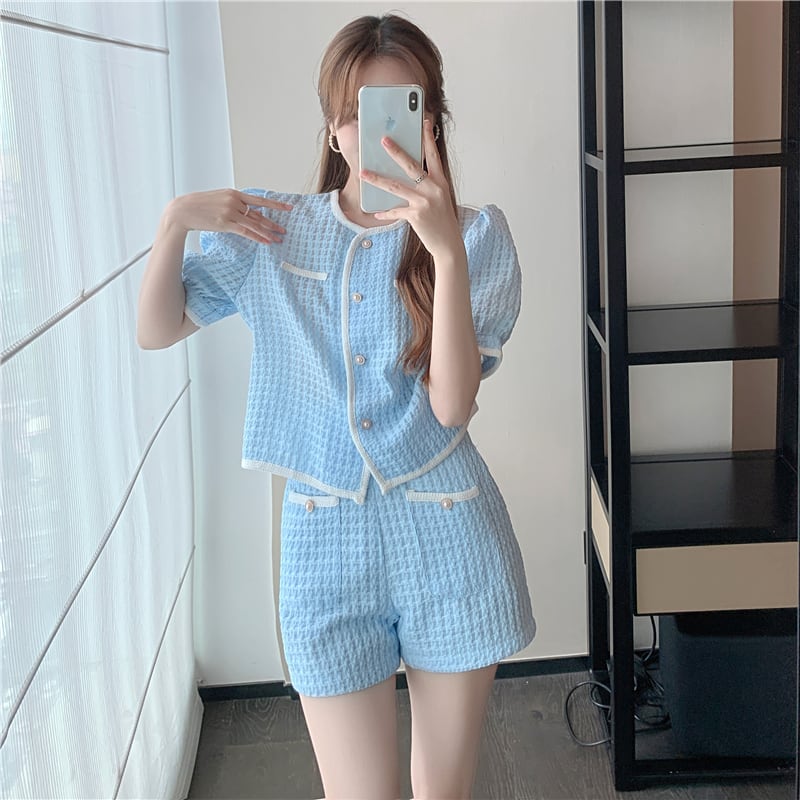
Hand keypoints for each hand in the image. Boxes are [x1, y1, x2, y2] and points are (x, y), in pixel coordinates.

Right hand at [165, 188, 292, 244]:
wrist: (182, 210)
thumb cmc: (199, 206)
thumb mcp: (219, 199)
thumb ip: (233, 204)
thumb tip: (247, 213)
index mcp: (234, 193)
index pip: (259, 200)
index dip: (275, 204)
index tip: (288, 207)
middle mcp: (234, 201)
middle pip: (259, 214)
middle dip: (273, 223)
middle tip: (285, 230)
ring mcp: (230, 212)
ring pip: (254, 224)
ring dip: (268, 232)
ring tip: (279, 238)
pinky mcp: (225, 223)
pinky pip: (246, 232)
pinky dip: (258, 237)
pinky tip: (266, 241)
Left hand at [359, 119, 461, 259]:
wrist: (449, 245)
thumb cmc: (443, 222)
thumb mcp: (440, 200)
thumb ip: (427, 186)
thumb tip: (407, 176)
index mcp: (441, 182)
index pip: (433, 155)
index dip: (427, 138)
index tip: (423, 121)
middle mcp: (434, 189)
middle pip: (411, 166)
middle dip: (396, 151)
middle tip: (383, 140)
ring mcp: (424, 202)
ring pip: (396, 186)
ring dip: (377, 179)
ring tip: (363, 172)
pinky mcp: (416, 215)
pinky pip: (395, 210)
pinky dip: (384, 212)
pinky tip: (374, 213)